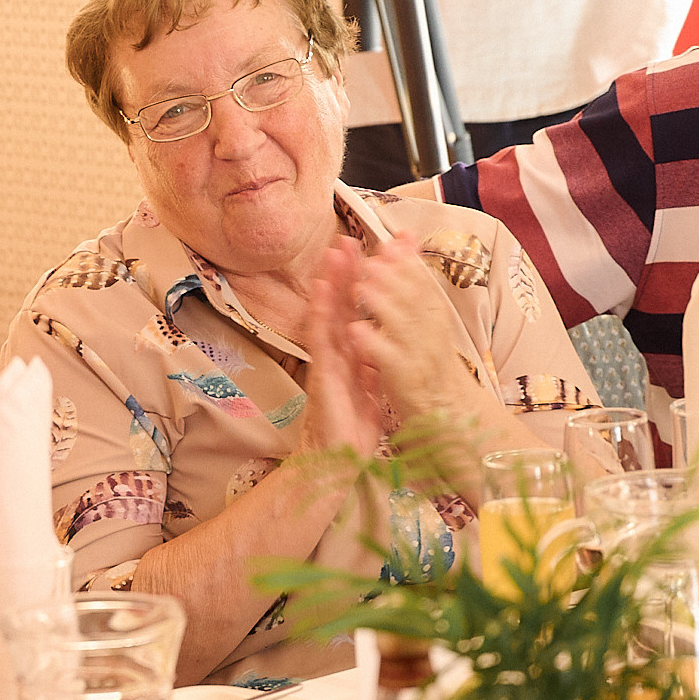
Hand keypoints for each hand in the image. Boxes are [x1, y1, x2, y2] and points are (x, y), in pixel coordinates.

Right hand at [298, 240, 386, 455]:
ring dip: (331, 281)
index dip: (363, 284)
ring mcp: (326, 360)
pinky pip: (320, 338)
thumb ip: (371, 368)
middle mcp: (336, 352)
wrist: (339, 462)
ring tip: (335, 250)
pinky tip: (322, 289)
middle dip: (346, 271)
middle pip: (340, 305)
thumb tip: (378, 349)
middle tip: (350, 237)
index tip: (376, 256)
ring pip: (328, 314)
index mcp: (351, 354)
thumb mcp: (370, 392)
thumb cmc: (351, 431)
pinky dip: (320, 312)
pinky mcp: (321, 373)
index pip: (356, 311)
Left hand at [346, 233, 483, 420]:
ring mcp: (417, 353)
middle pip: (413, 298)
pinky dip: (372, 343)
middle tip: (370, 262)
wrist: (446, 405)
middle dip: (392, 278)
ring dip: (381, 305)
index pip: (423, 280)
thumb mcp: (427, 315)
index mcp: (434, 312)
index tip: (389, 243)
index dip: (406, 261)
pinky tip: (355, 330)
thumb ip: (414, 276)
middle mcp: (429, 329)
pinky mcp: (403, 377)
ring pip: (400, 325)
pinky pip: (387, 358)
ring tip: (361, 289)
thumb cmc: (430, 356)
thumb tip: (405, 236)